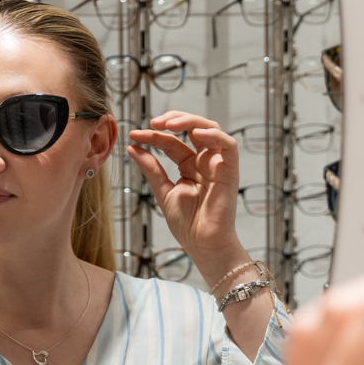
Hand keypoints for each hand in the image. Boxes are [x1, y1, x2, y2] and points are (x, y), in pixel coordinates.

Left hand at [125, 112, 242, 270]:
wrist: (202, 244)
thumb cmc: (187, 224)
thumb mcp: (163, 191)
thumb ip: (151, 169)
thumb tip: (133, 147)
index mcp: (189, 166)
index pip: (171, 142)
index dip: (153, 135)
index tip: (134, 135)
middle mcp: (204, 162)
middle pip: (192, 128)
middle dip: (173, 120)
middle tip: (153, 122)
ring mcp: (218, 165)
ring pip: (210, 130)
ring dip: (191, 121)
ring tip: (170, 124)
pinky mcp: (230, 171)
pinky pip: (228, 146)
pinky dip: (214, 135)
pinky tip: (195, 132)